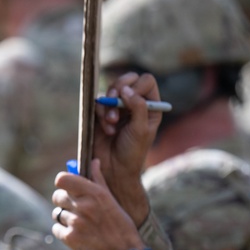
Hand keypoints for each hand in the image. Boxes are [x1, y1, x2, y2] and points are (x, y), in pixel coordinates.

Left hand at [51, 159, 145, 249]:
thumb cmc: (121, 225)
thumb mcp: (112, 200)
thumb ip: (98, 180)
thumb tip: (94, 161)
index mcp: (95, 193)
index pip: (62, 180)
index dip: (62, 182)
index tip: (66, 187)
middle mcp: (84, 206)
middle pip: (57, 196)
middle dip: (63, 201)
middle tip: (73, 208)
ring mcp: (76, 222)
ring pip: (57, 214)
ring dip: (64, 218)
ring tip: (78, 224)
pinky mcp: (70, 238)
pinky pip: (56, 229)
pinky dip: (63, 232)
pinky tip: (76, 234)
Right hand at [91, 72, 160, 224]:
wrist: (115, 170)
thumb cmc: (133, 152)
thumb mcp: (141, 129)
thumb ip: (138, 106)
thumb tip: (126, 89)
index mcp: (150, 106)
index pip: (146, 81)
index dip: (137, 86)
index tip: (130, 100)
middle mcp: (134, 104)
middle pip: (127, 79)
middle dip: (119, 89)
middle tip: (116, 100)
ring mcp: (117, 108)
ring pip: (110, 89)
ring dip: (109, 105)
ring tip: (112, 123)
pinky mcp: (101, 114)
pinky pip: (98, 103)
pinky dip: (101, 114)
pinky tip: (107, 129)